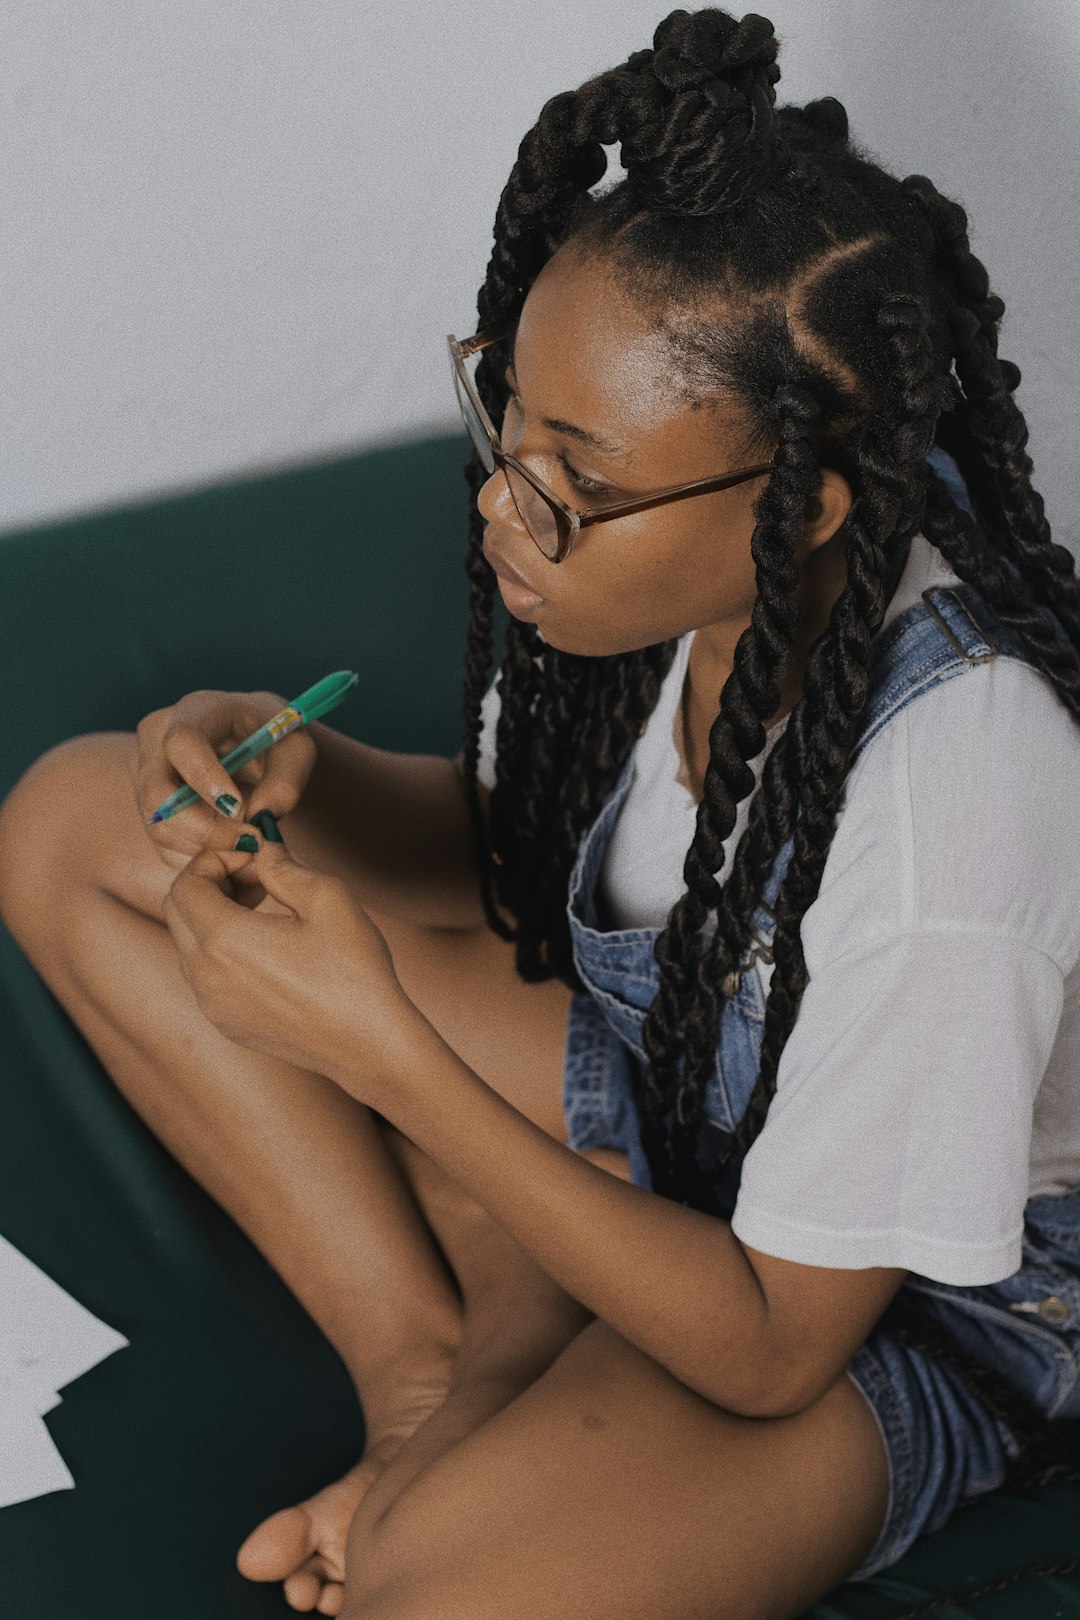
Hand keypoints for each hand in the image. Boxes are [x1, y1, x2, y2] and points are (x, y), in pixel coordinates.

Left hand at [162, 830, 419, 1092]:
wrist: (368, 1044)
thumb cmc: (354, 970)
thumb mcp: (327, 898)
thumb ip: (282, 866)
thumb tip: (261, 850)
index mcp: (223, 939)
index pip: (186, 883)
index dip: (214, 860)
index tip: (253, 857)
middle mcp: (205, 975)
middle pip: (177, 911)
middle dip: (209, 883)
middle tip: (254, 877)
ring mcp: (212, 1005)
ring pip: (188, 944)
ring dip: (213, 917)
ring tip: (264, 910)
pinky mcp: (227, 1024)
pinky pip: (205, 977)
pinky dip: (221, 951)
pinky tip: (268, 949)